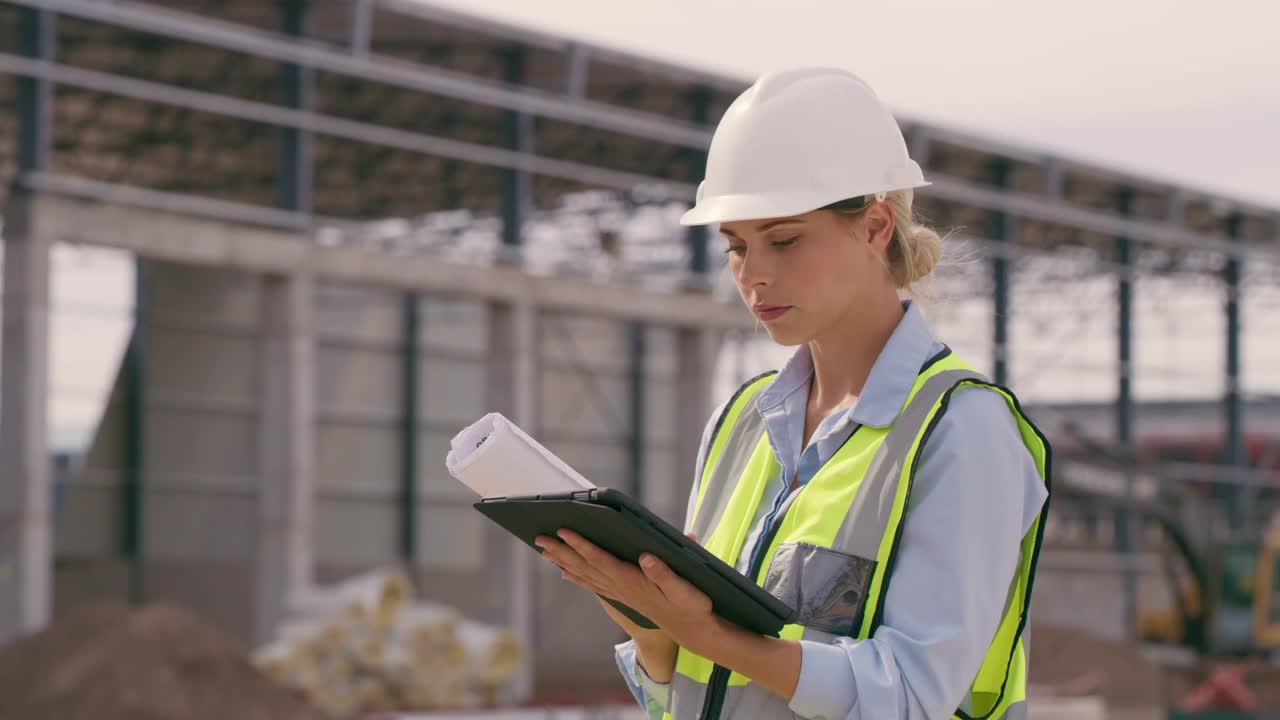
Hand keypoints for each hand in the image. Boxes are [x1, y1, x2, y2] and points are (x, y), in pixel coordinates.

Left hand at [534, 529, 715, 654]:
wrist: (692, 630)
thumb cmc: (691, 606)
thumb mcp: (685, 589)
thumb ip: (665, 573)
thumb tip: (646, 556)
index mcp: (633, 581)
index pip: (601, 559)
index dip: (581, 545)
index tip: (564, 531)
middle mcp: (621, 587)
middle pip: (585, 566)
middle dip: (562, 551)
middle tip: (539, 538)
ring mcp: (620, 592)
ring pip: (585, 574)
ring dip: (564, 561)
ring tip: (544, 551)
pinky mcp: (623, 595)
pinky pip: (593, 584)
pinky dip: (577, 576)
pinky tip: (565, 572)